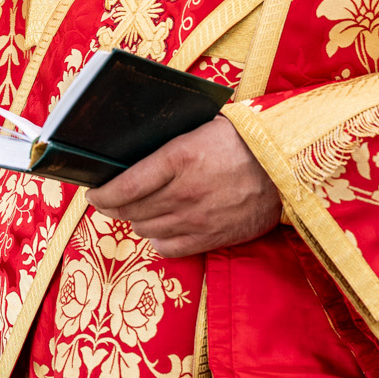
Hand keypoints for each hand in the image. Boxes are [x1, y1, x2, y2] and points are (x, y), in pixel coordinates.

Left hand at [86, 116, 279, 257]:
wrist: (286, 166)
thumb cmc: (242, 139)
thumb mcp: (199, 129)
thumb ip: (168, 147)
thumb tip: (133, 155)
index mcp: (179, 158)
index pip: (124, 186)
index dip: (101, 194)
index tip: (92, 193)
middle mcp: (184, 193)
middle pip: (131, 210)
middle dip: (114, 207)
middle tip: (109, 201)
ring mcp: (198, 219)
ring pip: (147, 229)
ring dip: (135, 221)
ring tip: (135, 211)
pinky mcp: (213, 238)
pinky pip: (170, 249)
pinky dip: (158, 240)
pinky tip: (159, 228)